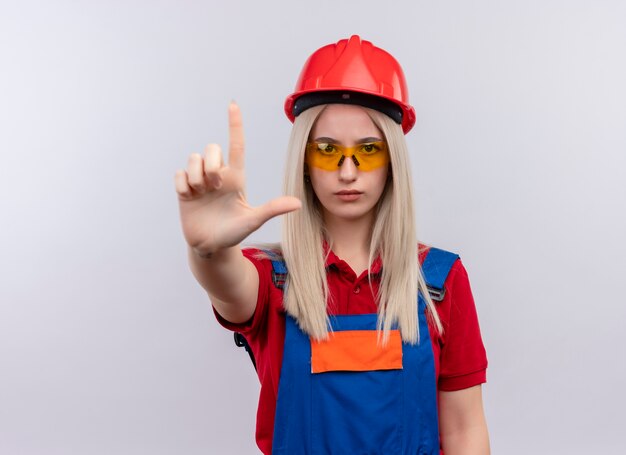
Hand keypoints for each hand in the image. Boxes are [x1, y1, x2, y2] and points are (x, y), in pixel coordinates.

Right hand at [174, 102, 300, 256]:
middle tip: (215, 185)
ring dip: (196, 176)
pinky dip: (183, 185)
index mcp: (236, 178)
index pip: (236, 146)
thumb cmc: (234, 233)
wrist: (211, 247)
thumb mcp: (253, 220)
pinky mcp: (185, 190)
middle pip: (211, 148)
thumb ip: (272, 209)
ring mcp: (200, 182)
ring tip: (201, 193)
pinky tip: (189, 197)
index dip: (235, 125)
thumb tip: (297, 203)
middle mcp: (218, 175)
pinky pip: (179, 174)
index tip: (233, 105)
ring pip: (193, 158)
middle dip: (211, 163)